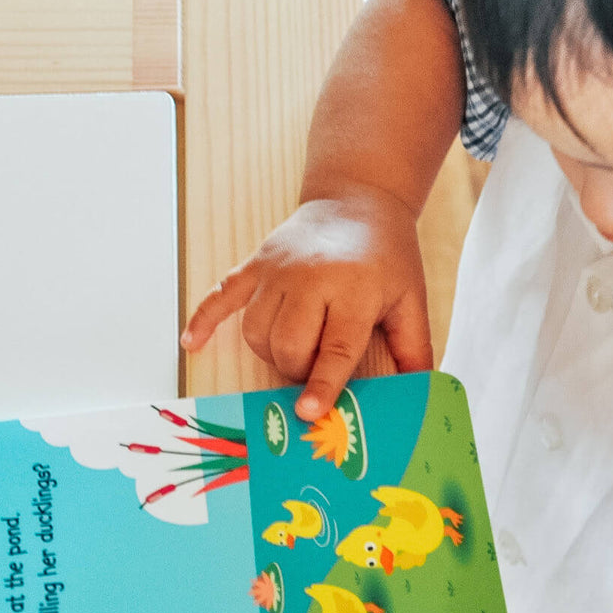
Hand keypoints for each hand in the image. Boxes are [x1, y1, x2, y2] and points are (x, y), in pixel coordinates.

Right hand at [180, 190, 432, 419]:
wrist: (358, 200)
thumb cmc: (389, 256)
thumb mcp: (411, 298)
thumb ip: (415, 347)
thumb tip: (420, 392)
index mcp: (353, 291)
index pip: (334, 348)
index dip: (322, 384)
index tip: (308, 412)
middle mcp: (310, 279)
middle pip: (289, 345)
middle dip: (298, 371)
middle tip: (313, 372)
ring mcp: (277, 270)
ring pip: (257, 331)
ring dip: (271, 354)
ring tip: (294, 352)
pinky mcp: (256, 263)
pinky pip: (222, 295)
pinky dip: (205, 320)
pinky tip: (192, 343)